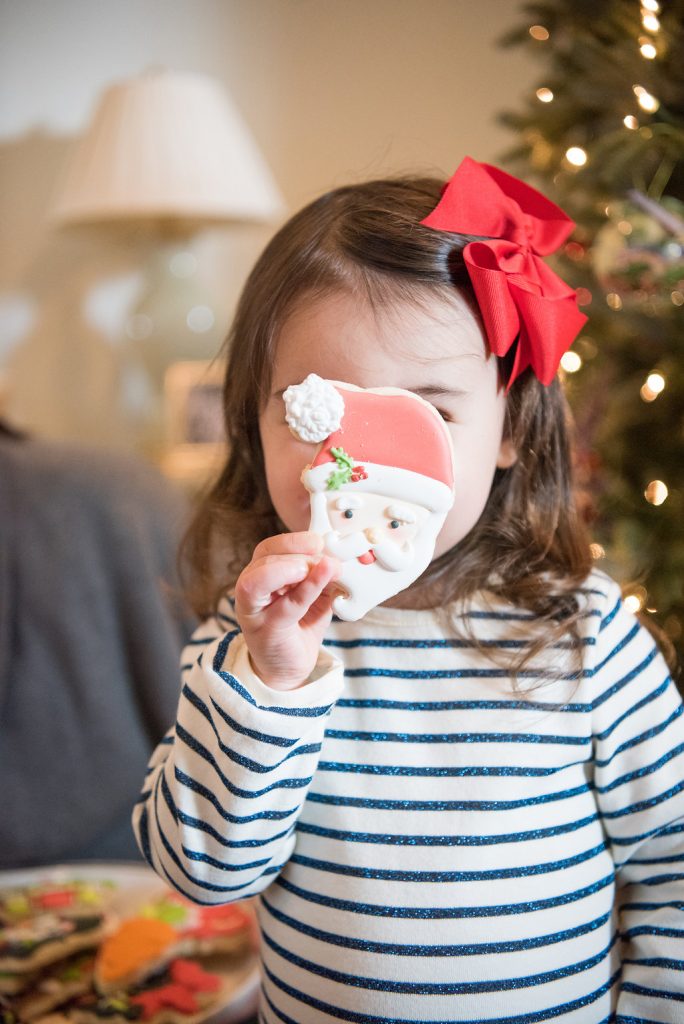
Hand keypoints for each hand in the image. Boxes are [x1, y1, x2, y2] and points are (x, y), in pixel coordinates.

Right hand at [234, 532, 339, 690]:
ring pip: (262, 578)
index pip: (270, 547)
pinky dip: (308, 587)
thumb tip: (338, 557)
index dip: (294, 540)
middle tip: (328, 560)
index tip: (320, 541)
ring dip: (296, 567)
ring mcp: (254, 610)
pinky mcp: (266, 630)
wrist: (289, 666)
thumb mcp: (316, 593)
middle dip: (300, 554)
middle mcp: (250, 588)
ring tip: (324, 568)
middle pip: (265, 557)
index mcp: (261, 574)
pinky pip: (286, 605)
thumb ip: (323, 575)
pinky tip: (326, 578)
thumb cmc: (300, 625)